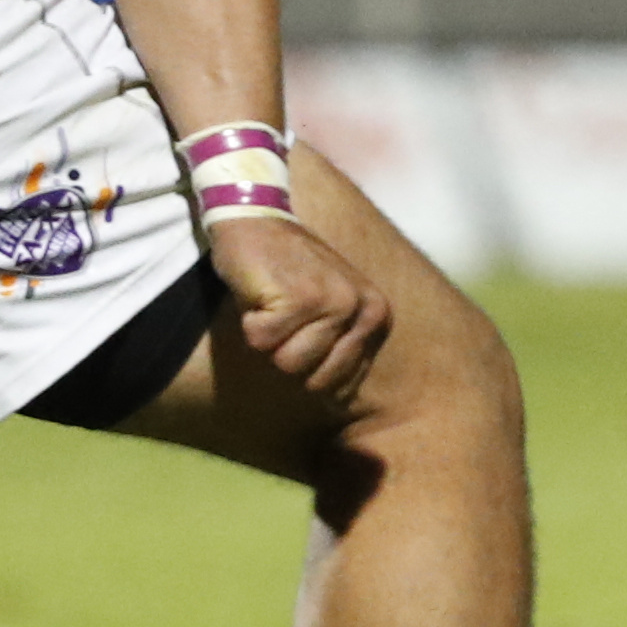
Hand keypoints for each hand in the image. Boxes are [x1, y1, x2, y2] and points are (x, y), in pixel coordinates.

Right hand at [206, 207, 389, 407]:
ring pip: (285, 364)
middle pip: (312, 380)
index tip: (300, 325)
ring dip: (267, 335)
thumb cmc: (288, 270)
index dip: (306, 363)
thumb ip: (341, 349)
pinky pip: (261, 342)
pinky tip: (260, 291)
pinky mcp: (298, 297)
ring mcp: (332, 301)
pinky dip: (250, 320)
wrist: (257, 217)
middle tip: (284, 310)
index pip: (339, 385)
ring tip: (274, 300)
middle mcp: (361, 309)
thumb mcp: (329, 307)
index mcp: (376, 316)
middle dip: (285, 351)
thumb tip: (339, 410)